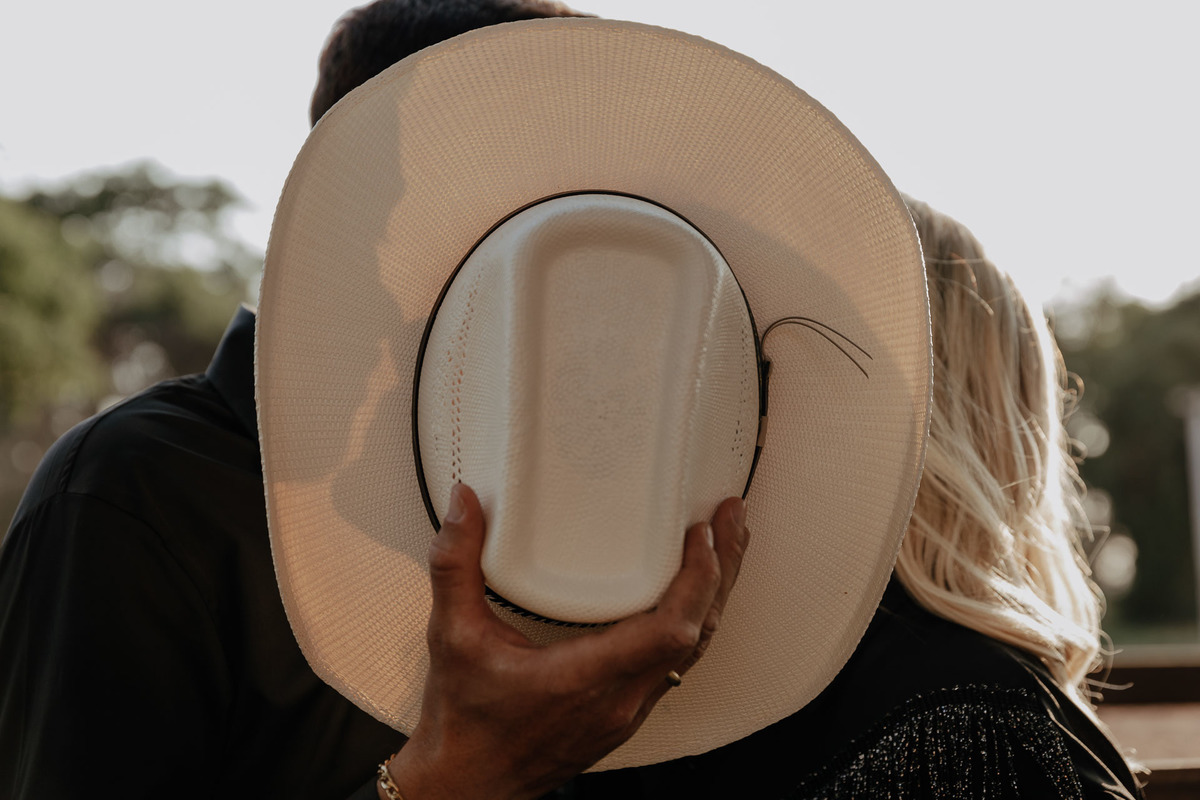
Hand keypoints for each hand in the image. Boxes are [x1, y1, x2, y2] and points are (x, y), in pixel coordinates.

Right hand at [382, 483, 748, 799]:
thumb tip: (463, 504)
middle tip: (731, 519)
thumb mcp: (451, 636)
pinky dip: (694, 622)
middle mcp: (618, 699)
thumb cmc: (463, 722)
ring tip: (724, 546)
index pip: (668, 631)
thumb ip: (455, 565)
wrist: (467, 786)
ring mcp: (627, 711)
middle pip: (697, 633)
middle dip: (721, 572)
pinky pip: (677, 665)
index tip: (702, 535)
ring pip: (692, 651)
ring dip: (713, 596)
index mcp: (585, 679)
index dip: (697, 581)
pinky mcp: (625, 715)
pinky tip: (694, 596)